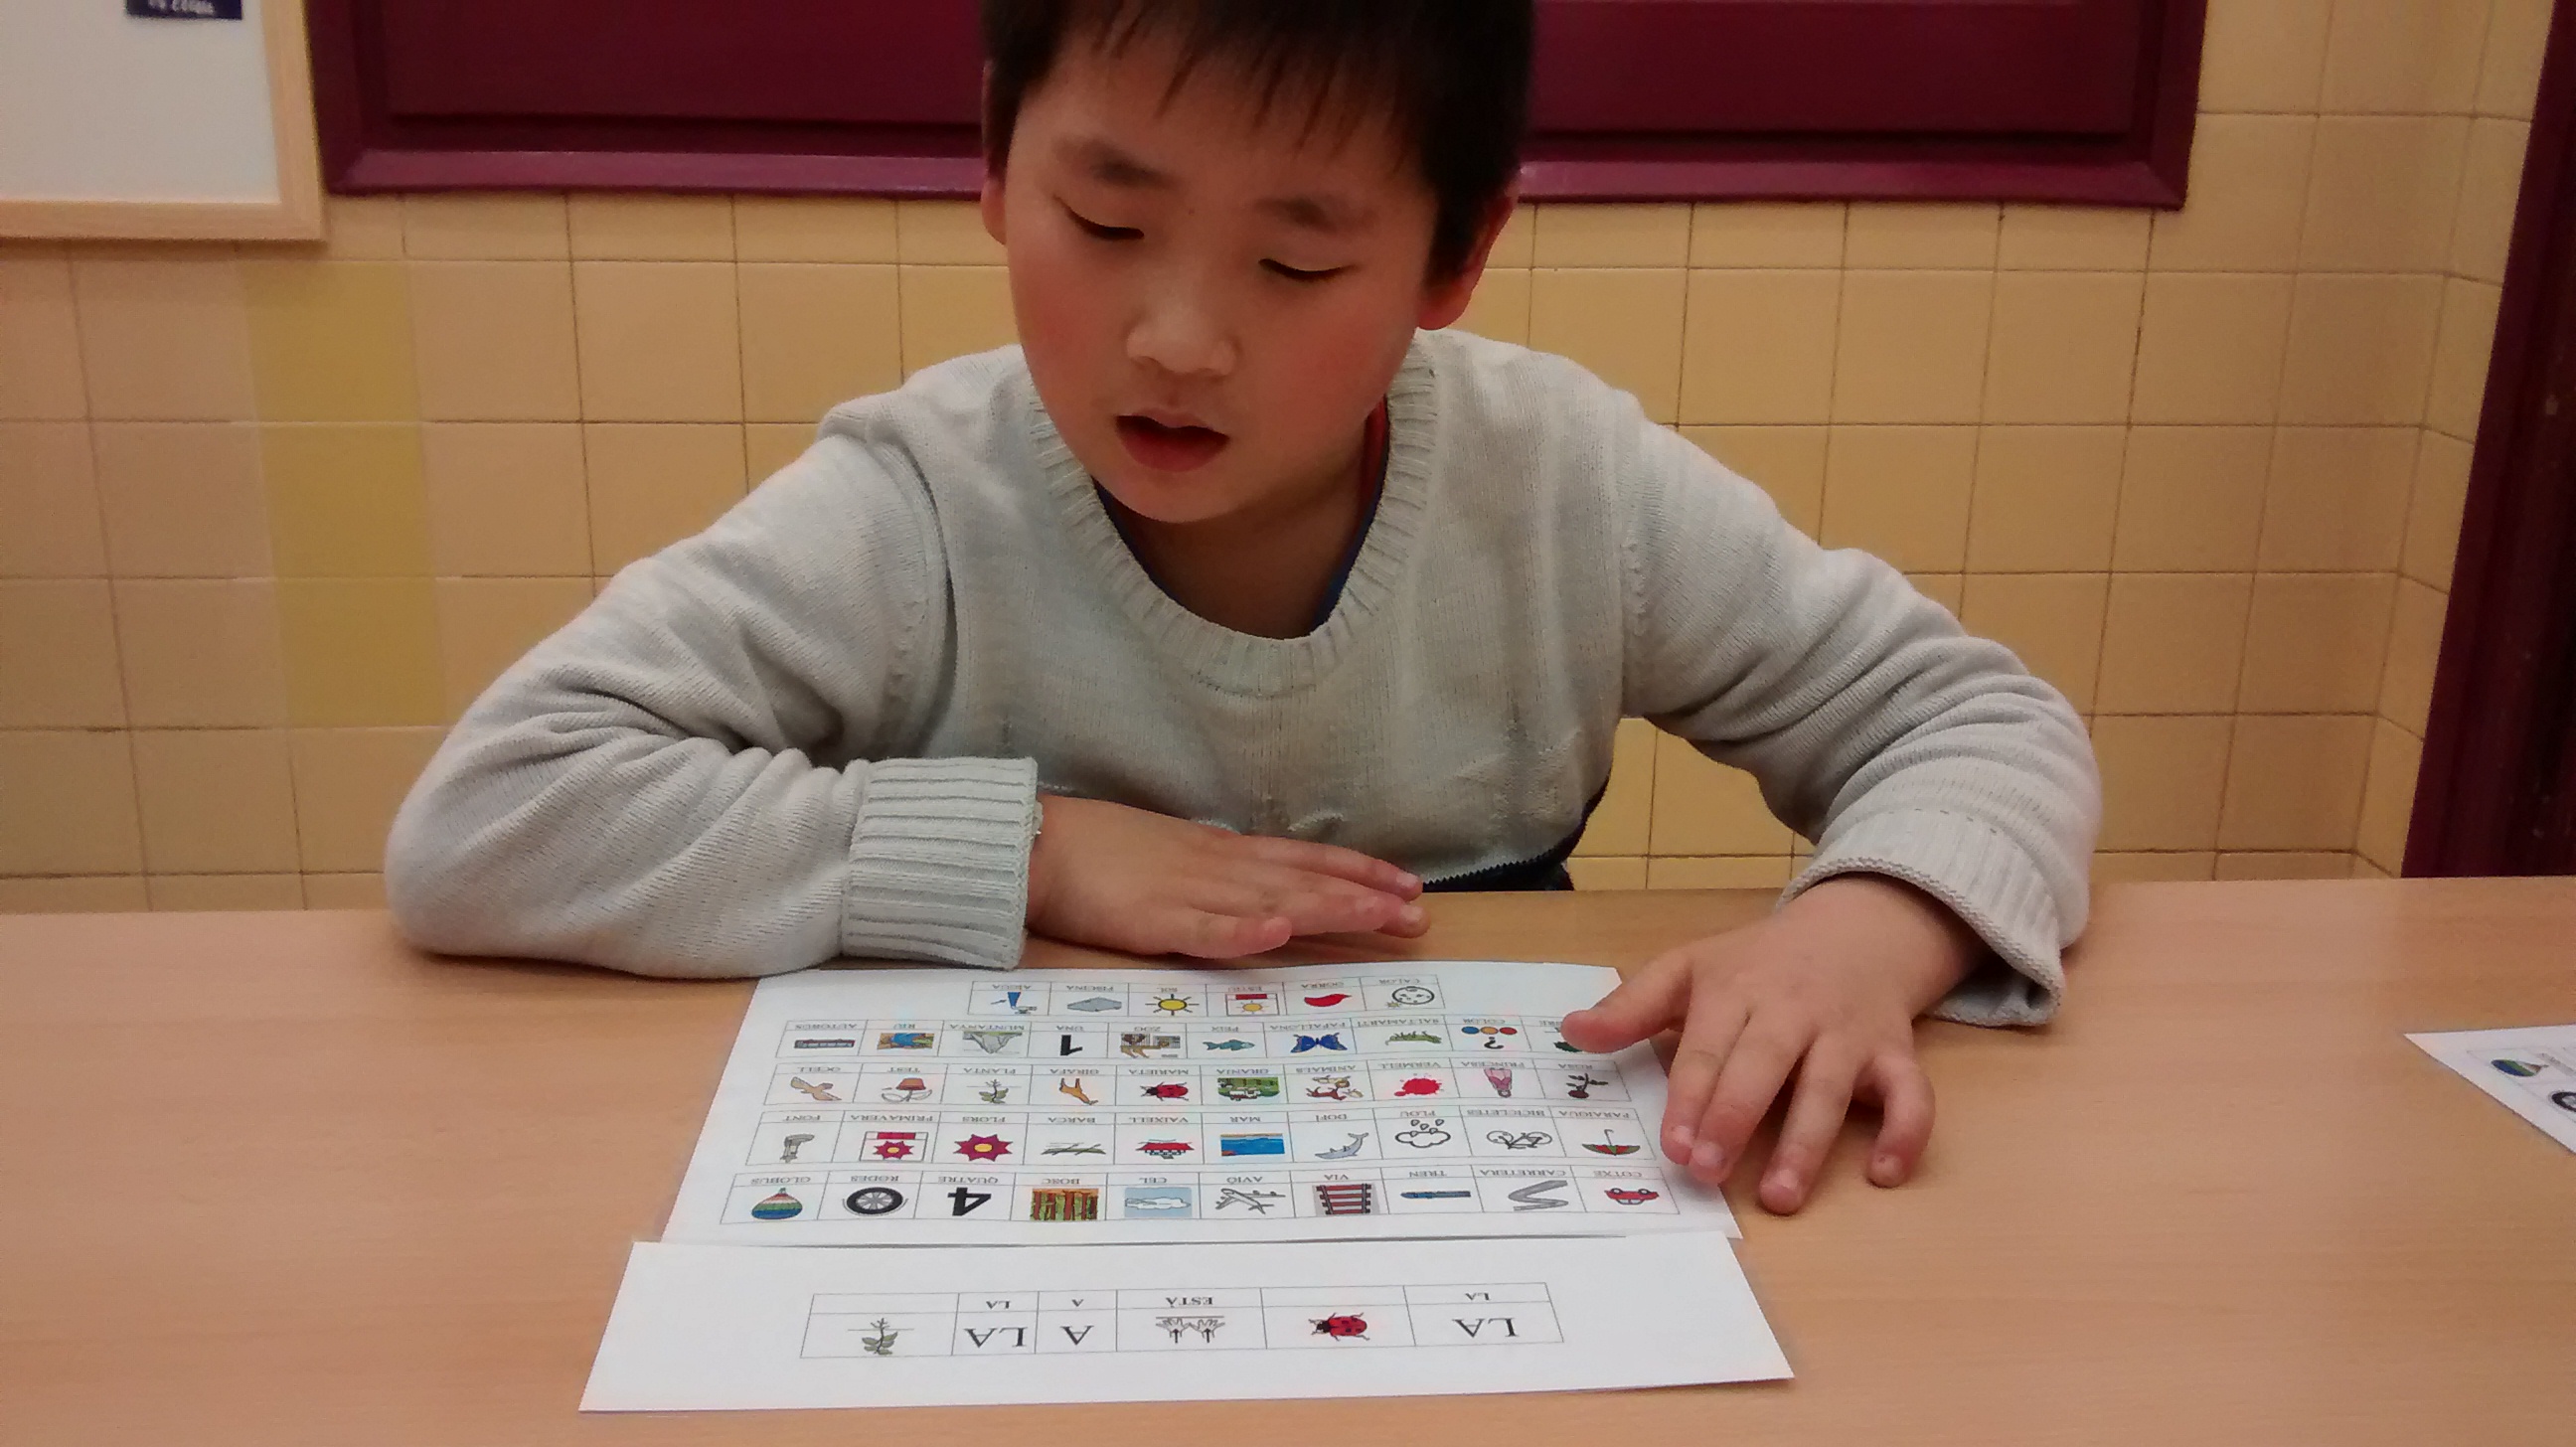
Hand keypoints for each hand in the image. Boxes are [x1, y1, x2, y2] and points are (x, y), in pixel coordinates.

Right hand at [1026, 795, 1427, 958]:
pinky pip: (1203, 930)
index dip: (1358, 872)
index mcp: (1219, 853)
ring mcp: (1186, 892)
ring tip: (1379, 917)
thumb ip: (1214, 874)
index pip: (1302, 859)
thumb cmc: (1096, 853)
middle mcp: (1216, 868)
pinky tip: (1275, 934)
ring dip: (1327, 908)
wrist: (1033, 844)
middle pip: (1302, 880)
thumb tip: (1258, 891)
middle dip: (1365, 897)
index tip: (1407, 885)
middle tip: (1419, 914)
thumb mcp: (1170, 855)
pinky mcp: (1150, 920)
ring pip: (1269, 900)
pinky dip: (1240, 932)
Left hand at [1558, 875, 1979, 1213]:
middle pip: (1764, 1064)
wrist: (1857, 928)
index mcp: (1736, 990)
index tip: (1674, 1146)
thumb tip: (1571, 1034)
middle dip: (1736, 1117)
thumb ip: (1633, 1006)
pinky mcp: (1896, 1053)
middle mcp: (1793, 1012)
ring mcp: (1848, 1034)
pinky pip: (1913, 1094)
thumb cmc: (1759, 963)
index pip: (1709, 1047)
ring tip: (1781, 1197)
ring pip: (1831, 1087)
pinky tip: (1883, 1173)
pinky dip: (1906, 1132)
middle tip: (1709, 1172)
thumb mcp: (1691, 968)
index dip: (1690, 1097)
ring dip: (1807, 1142)